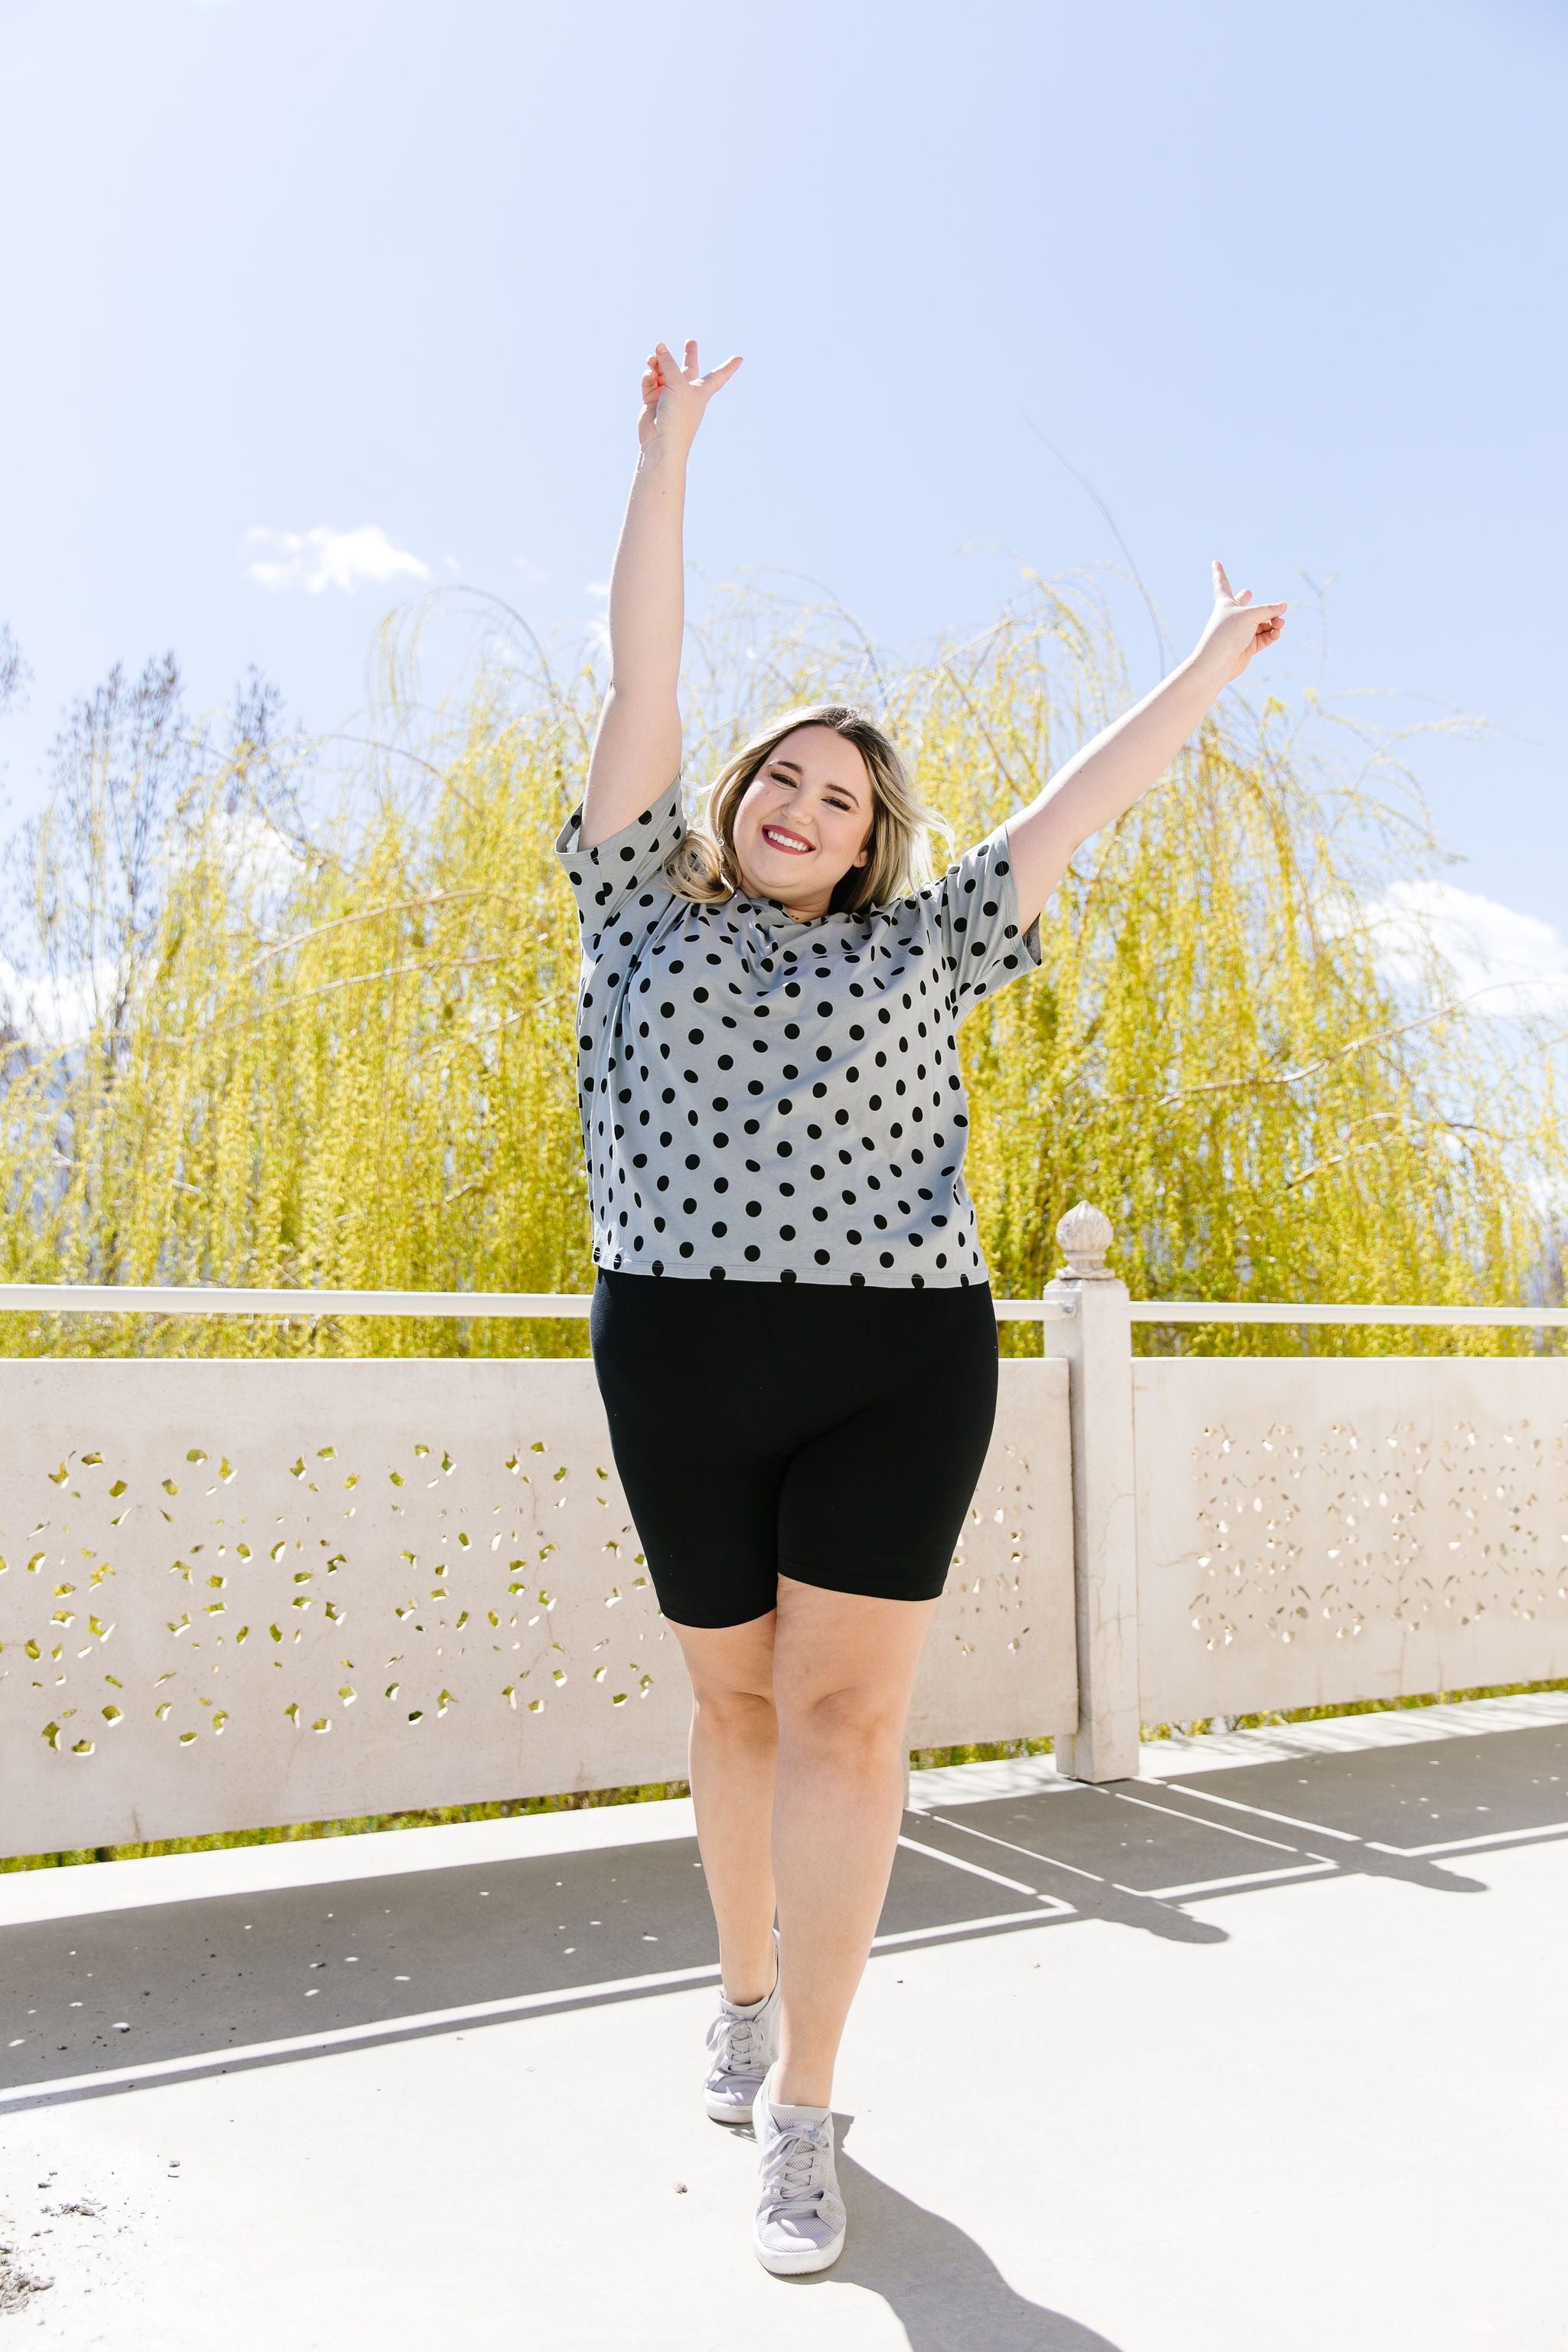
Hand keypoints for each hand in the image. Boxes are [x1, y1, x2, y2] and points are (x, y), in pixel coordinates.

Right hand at [637, 338, 742, 452]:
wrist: (661, 441)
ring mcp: (668, 395)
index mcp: (701, 390)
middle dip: (689, 355)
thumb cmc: (678, 415)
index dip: (729, 367)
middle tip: (691, 342)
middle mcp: (685, 391)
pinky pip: (650, 381)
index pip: (718, 376)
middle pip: (688, 369)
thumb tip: (659, 346)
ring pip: (663, 371)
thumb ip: (668, 362)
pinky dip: (648, 376)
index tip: (740, 359)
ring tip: (652, 358)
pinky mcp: (653, 400)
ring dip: (657, 362)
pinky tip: (649, 374)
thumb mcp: (677, 384)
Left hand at [1192, 560, 1287, 684]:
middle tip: (1248, 593)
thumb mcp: (1250, 615)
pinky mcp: (1248, 647)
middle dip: (1246, 598)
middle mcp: (1232, 616)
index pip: (1222, 583)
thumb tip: (1284, 606)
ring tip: (1279, 623)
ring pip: (1262, 622)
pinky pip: (1264, 637)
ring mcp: (1240, 632)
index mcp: (1225, 603)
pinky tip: (1277, 632)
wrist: (1218, 663)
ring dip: (1273, 621)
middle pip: (1243, 603)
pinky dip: (1272, 634)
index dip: (1219, 572)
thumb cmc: (1228, 634)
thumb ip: (1269, 609)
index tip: (1215, 561)